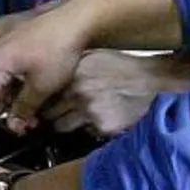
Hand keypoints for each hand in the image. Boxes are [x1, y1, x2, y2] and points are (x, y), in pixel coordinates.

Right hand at [0, 0, 95, 131]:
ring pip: (0, 75)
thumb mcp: (41, 87)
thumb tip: (14, 126)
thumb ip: (23, 109)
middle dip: (6, 106)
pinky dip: (15, 77)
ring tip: (31, 106)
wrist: (76, 20)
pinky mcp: (14, 35)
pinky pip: (7, 62)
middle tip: (24, 122)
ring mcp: (3, 40)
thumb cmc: (57, 50)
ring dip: (13, 93)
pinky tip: (29, 85)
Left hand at [42, 51, 166, 136]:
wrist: (150, 79)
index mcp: (73, 75)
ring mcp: (89, 112)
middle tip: (54, 114)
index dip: (41, 101)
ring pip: (62, 126)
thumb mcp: (92, 57)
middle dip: (49, 115)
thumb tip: (50, 80)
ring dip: (65, 124)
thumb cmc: (122, 66)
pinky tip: (99, 117)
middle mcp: (77, 94)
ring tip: (76, 117)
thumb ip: (71, 69)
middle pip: (49, 113)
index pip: (44, 94)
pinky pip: (86, 132)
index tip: (39, 105)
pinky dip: (89, 127)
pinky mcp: (103, 127)